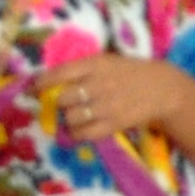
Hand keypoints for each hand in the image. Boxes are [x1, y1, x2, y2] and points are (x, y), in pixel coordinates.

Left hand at [33, 52, 194, 149]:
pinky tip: (79, 129)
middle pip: (63, 99)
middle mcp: (99, 85)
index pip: (60, 73)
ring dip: (67, 119)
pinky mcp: (113, 124)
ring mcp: (106, 106)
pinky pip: (84, 133)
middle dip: (58, 103)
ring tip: (74, 116)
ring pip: (71, 117)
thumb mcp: (107, 61)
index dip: (42, 83)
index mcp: (96, 64)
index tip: (34, 88)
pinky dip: (76, 134)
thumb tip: (48, 79)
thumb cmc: (129, 73)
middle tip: (62, 105)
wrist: (161, 89)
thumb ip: (82, 69)